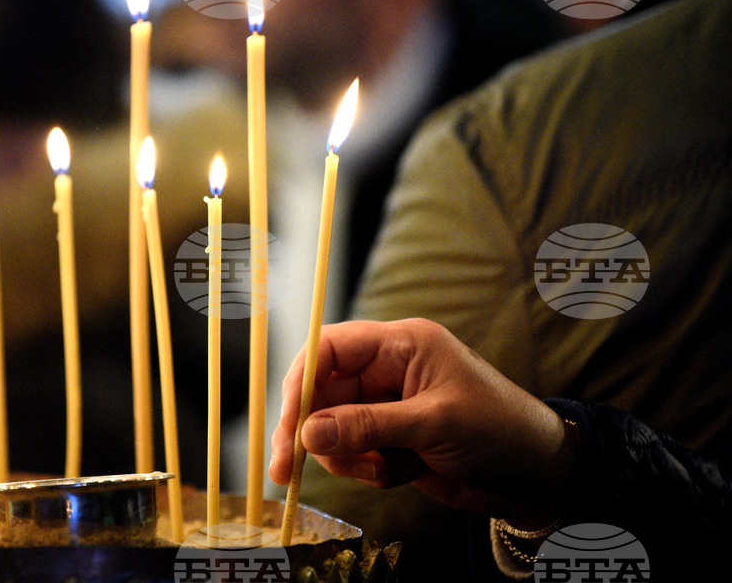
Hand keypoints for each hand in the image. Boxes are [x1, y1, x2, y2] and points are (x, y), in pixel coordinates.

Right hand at [268, 319, 577, 526]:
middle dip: (307, 431)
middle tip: (284, 467)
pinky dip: (370, 471)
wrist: (537, 476)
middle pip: (320, 393)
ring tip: (384, 470)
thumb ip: (368, 427)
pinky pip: (354, 455)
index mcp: (400, 345)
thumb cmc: (499, 430)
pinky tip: (405, 473)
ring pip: (332, 430)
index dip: (300, 381)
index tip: (286, 421)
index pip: (329, 348)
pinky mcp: (389, 440)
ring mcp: (387, 407)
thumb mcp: (433, 424)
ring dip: (348, 457)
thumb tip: (308, 434)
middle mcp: (387, 371)